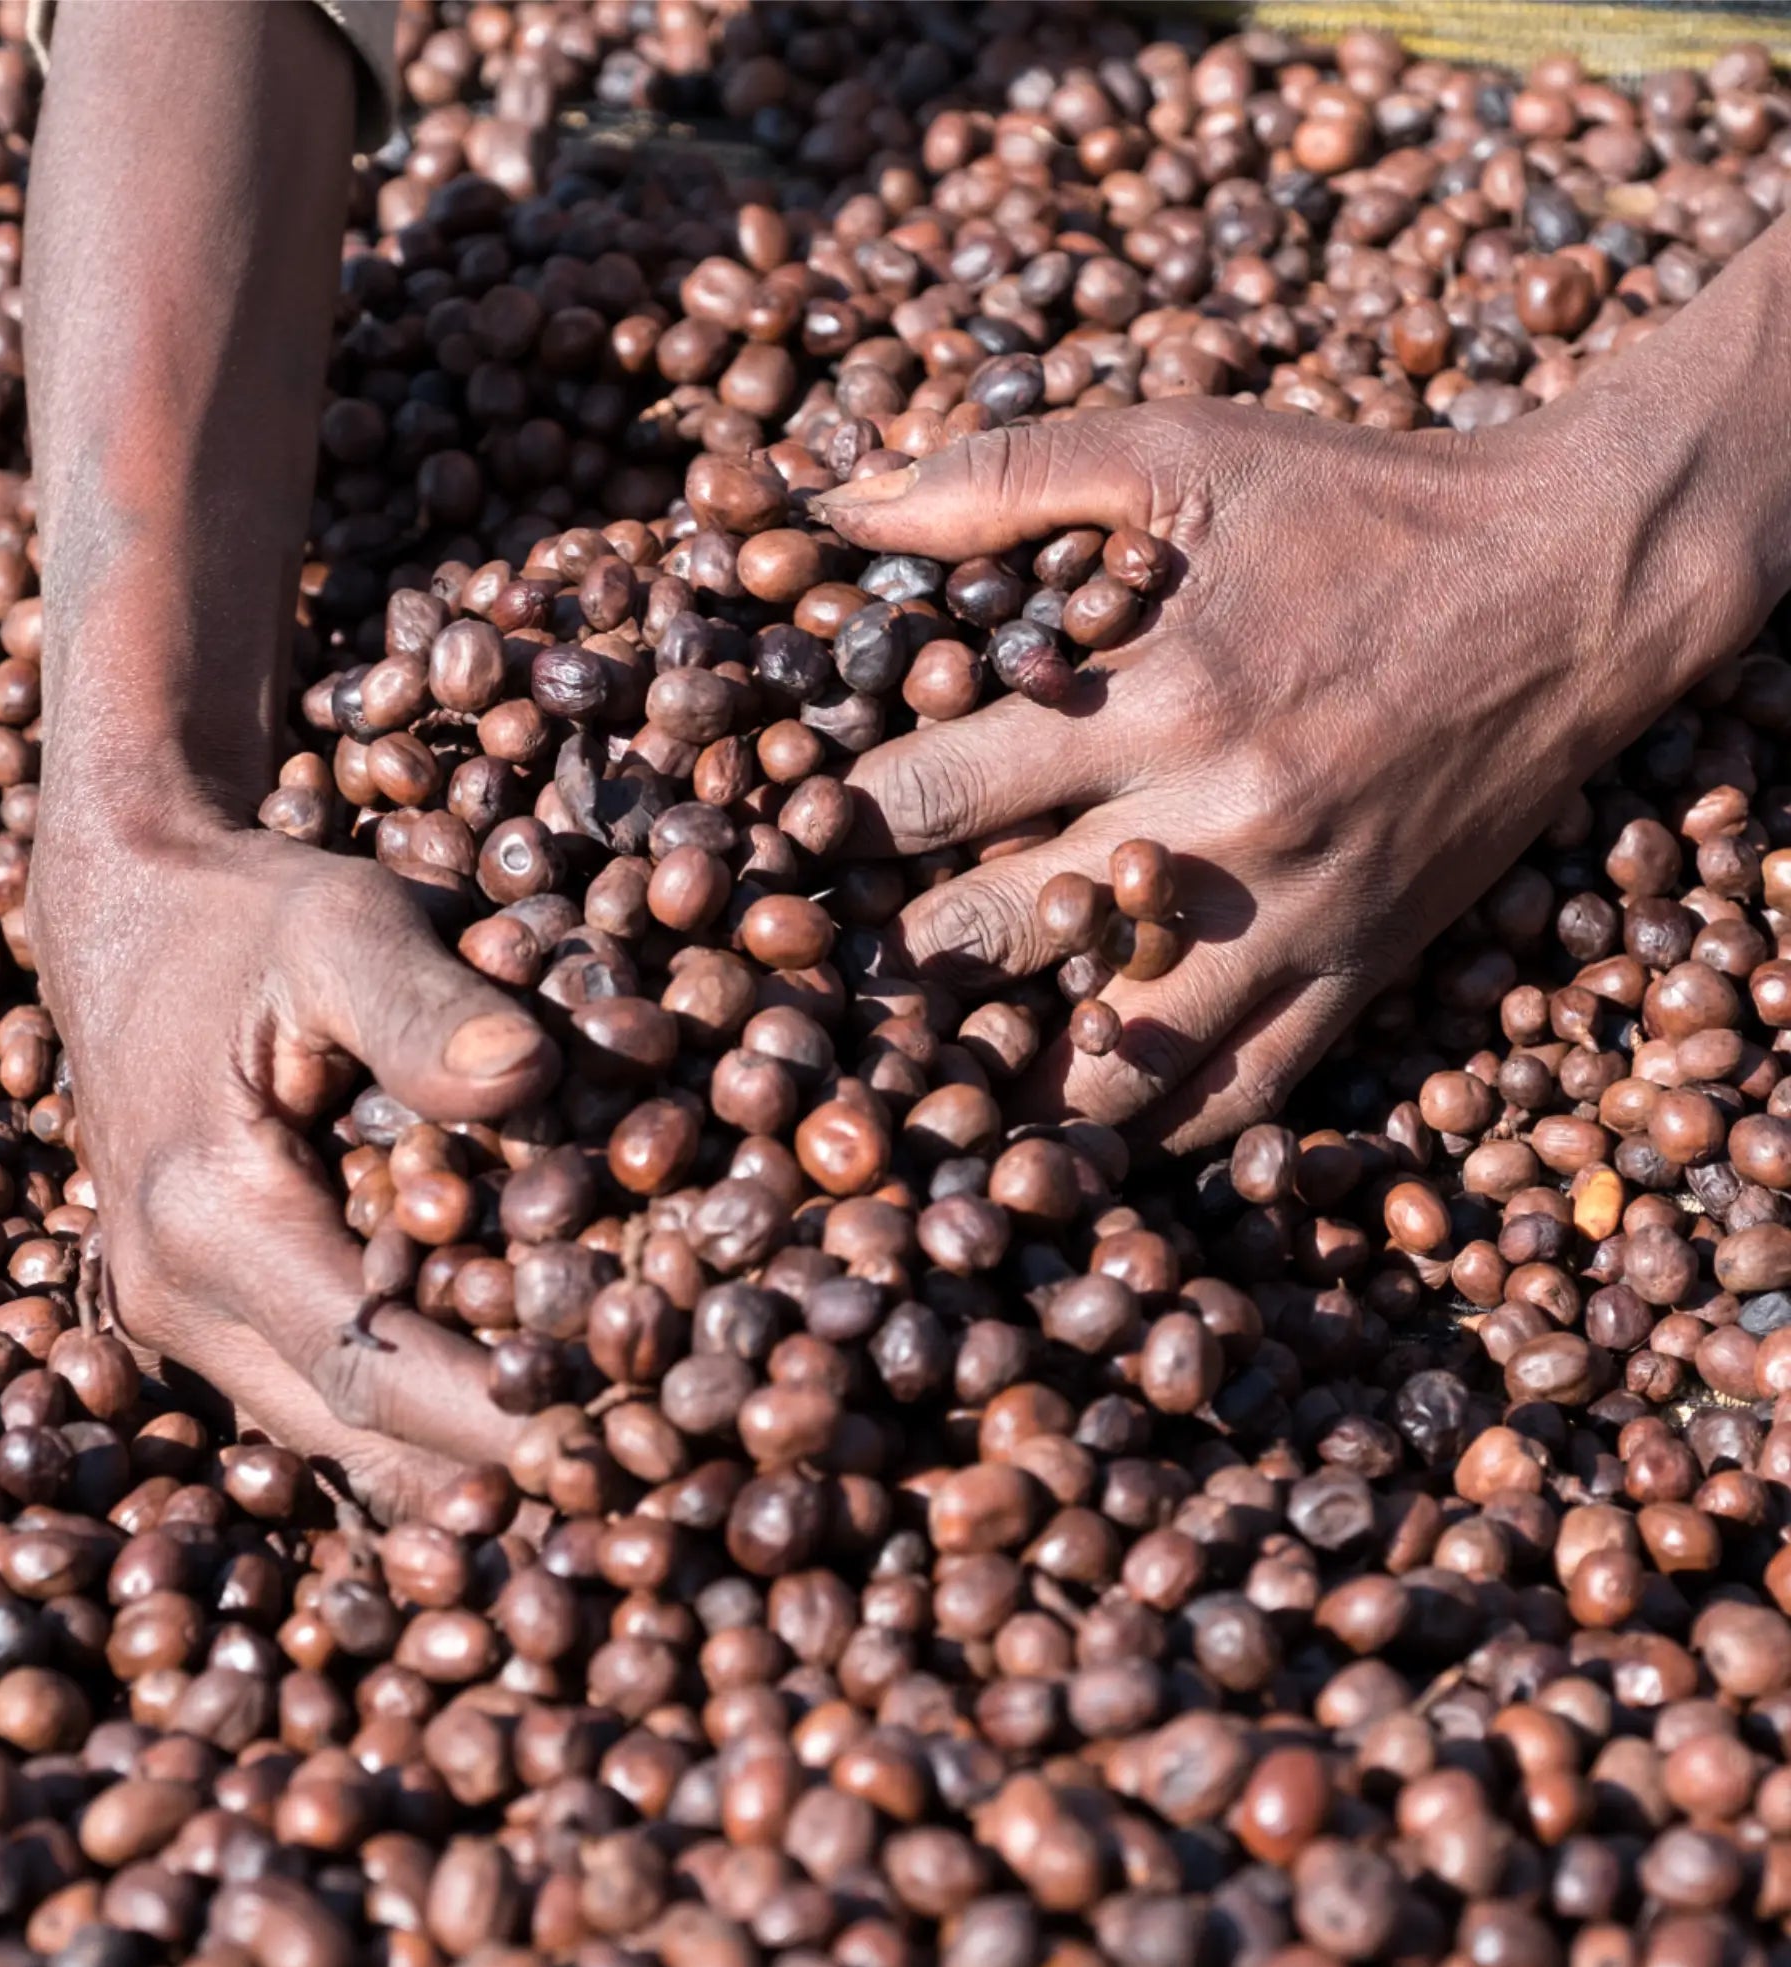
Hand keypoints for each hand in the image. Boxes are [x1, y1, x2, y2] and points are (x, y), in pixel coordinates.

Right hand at [29, 821, 557, 1520]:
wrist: (124, 912)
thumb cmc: (244, 913)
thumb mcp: (340, 926)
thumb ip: (427, 1007)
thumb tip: (530, 1075)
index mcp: (208, 1217)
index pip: (374, 1365)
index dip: (495, 1417)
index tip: (619, 1436)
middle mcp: (175, 1293)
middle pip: (356, 1429)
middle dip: (492, 1460)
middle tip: (635, 1467)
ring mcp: (180, 1309)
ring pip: (332, 1423)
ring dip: (452, 1445)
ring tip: (593, 1456)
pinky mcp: (208, 1301)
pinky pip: (315, 1381)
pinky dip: (411, 1402)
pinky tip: (507, 1405)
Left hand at [818, 391, 1756, 1149]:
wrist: (1573, 582)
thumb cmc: (1363, 505)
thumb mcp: (1186, 447)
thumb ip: (1003, 473)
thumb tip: (835, 498)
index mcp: (1159, 694)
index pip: (933, 792)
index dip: (825, 831)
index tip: (763, 858)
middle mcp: (1220, 826)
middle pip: (995, 938)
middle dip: (876, 973)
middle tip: (791, 1001)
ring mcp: (1294, 919)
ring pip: (1111, 1061)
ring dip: (995, 1094)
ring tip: (905, 1108)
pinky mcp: (1357, 975)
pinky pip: (1237, 1100)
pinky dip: (1142, 1135)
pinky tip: (1062, 1150)